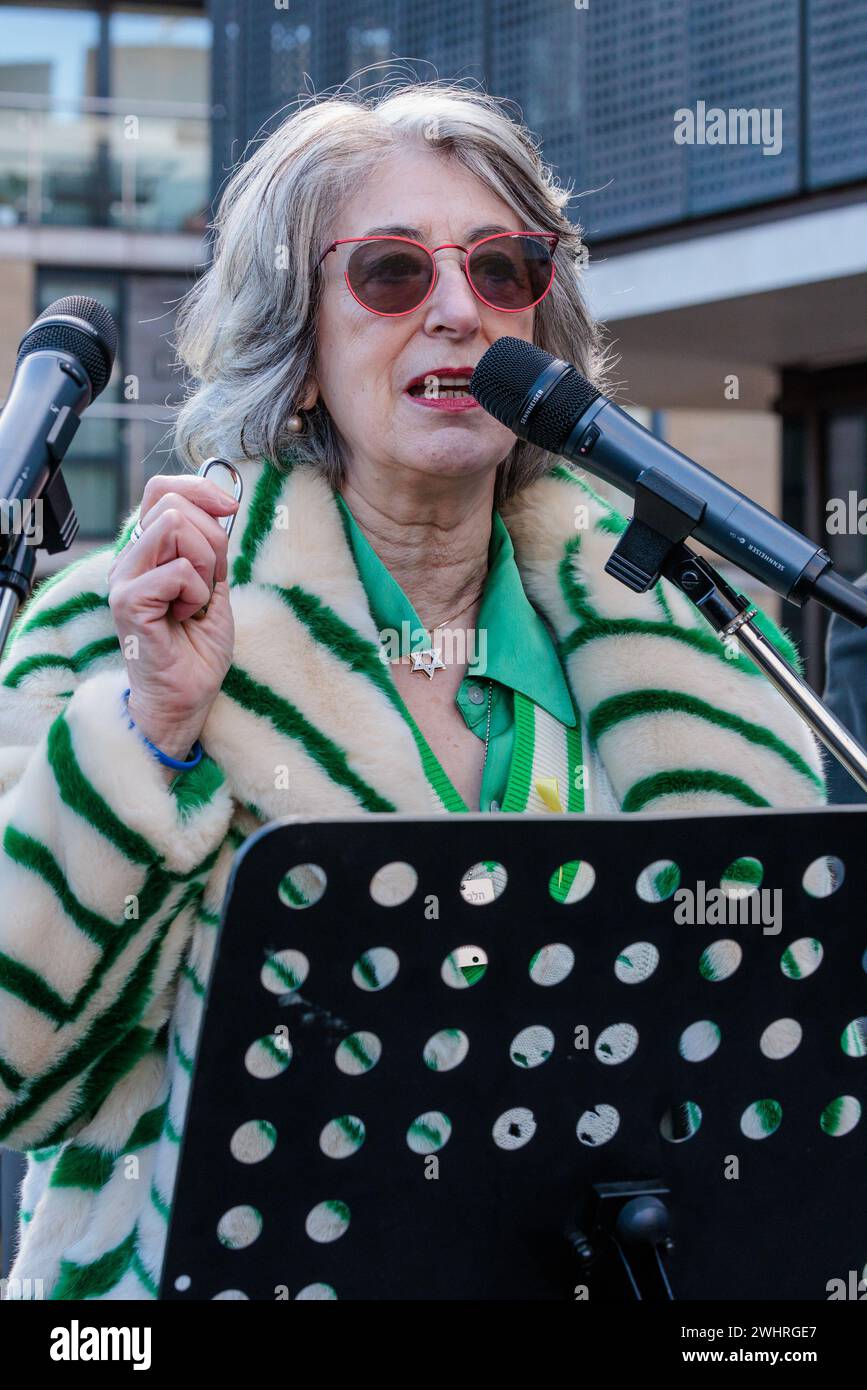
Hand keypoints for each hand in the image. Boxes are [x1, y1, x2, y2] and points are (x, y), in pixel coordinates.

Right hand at [107, 473, 240, 758]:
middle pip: (174, 506)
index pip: (162, 490)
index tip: (229, 508)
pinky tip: (186, 616)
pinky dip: (196, 593)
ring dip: (204, 565)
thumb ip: (211, 545)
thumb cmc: (197, 646)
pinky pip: (178, 571)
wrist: (186, 695)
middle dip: (211, 538)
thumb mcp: (214, 583)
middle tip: (210, 581)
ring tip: (195, 601)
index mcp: (148, 550)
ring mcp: (124, 578)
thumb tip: (223, 502)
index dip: (199, 489)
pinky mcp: (128, 600)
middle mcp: (130, 558)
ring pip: (175, 529)